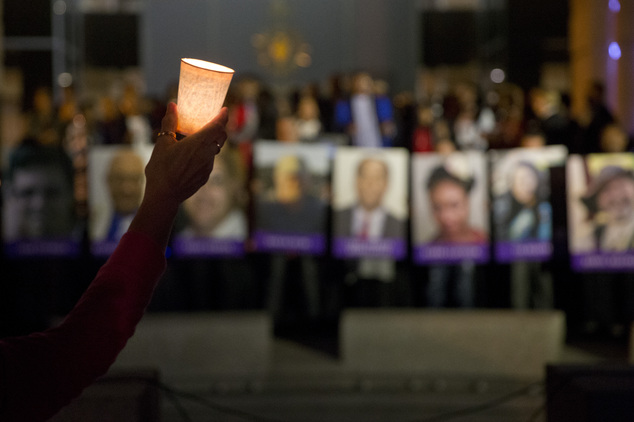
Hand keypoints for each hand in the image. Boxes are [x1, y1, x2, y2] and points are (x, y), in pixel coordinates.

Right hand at [129, 103, 228, 248]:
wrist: (164, 196)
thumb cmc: (161, 169)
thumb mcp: (162, 143)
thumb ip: (170, 122)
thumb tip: (172, 105)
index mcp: (199, 143)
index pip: (218, 126)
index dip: (223, 117)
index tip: (224, 110)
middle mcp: (208, 154)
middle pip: (221, 138)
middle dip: (220, 128)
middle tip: (214, 122)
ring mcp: (208, 167)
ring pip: (215, 150)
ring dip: (211, 143)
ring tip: (198, 140)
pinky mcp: (206, 177)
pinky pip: (209, 162)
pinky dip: (205, 155)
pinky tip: (193, 157)